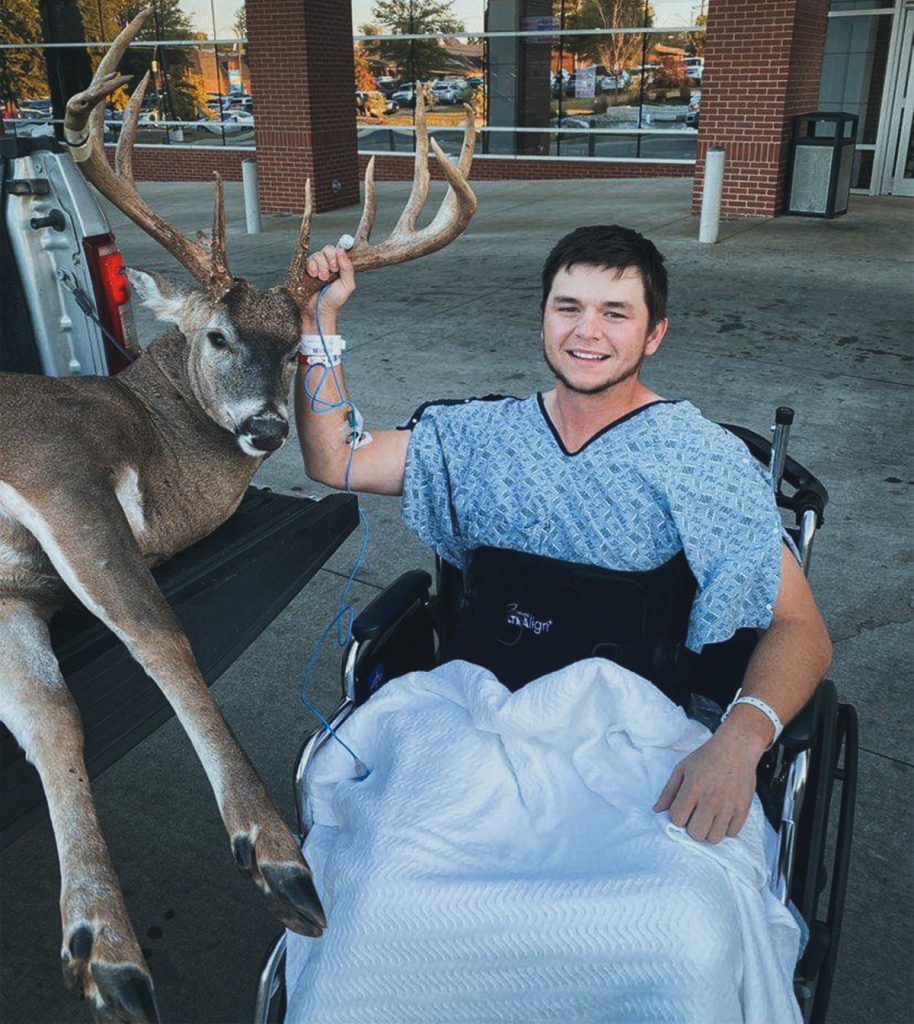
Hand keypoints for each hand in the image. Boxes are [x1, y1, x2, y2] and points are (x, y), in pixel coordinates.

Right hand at [301, 245, 354, 331]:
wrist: (320, 310)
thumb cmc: (335, 300)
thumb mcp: (347, 285)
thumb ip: (348, 268)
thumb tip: (342, 250)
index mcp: (339, 266)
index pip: (339, 249)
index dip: (339, 251)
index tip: (340, 260)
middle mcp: (328, 263)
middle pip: (328, 248)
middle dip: (331, 259)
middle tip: (333, 271)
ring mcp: (316, 266)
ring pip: (318, 254)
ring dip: (322, 266)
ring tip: (322, 279)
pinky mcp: (305, 269)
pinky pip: (307, 260)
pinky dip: (312, 266)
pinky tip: (314, 275)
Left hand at [653, 726, 764, 843]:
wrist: (737, 748)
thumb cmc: (706, 757)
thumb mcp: (682, 769)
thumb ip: (668, 791)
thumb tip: (656, 810)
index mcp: (693, 788)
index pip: (677, 819)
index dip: (677, 817)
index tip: (682, 809)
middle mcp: (711, 799)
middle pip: (696, 833)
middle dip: (691, 827)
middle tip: (695, 815)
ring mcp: (729, 806)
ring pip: (714, 838)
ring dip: (708, 831)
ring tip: (708, 818)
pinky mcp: (743, 809)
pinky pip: (731, 833)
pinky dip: (725, 828)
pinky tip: (722, 816)